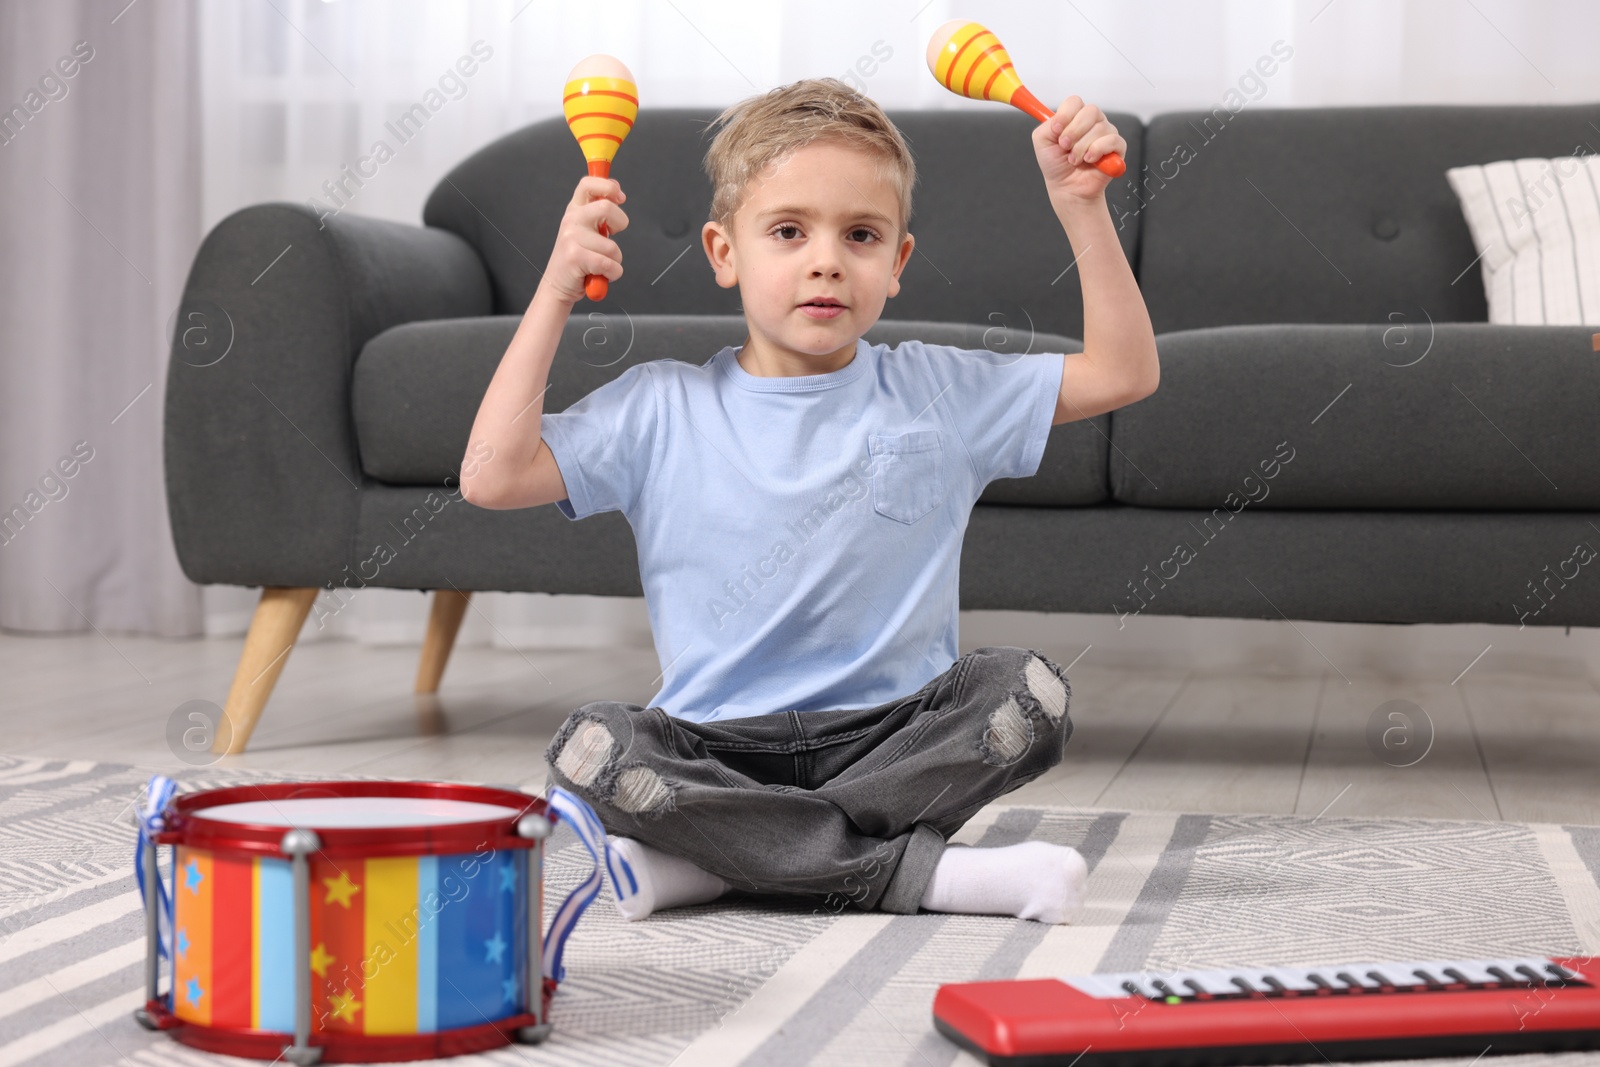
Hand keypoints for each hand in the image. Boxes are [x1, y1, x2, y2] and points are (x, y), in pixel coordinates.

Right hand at [539, 176, 628, 305]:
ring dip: (615, 260)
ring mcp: (571, 238)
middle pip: (606, 207)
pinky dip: (612, 274)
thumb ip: (599, 211)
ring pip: (612, 247)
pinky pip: (609, 264)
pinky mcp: (575, 257)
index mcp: (575, 210)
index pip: (588, 184)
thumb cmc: (577, 258)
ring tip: (601, 264)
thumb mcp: (586, 229)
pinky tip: (601, 274)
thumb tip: (616, 191)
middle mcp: (571, 220)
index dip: (608, 186)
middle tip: (612, 236)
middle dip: (620, 223)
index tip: (620, 198)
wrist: (558, 284)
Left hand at [1031, 96, 1124, 204]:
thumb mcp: (1042, 142)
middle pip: (1090, 111)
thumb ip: (1047, 125)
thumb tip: (1059, 119)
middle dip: (1074, 131)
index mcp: (1075, 116)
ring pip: (1100, 127)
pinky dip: (1097, 151)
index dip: (1065, 114)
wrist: (1067, 188)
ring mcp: (1106, 133)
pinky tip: (1090, 160)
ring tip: (1074, 159)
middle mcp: (1092, 121)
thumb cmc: (1056, 164)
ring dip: (1081, 147)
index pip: (1075, 102)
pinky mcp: (1117, 147)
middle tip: (1065, 146)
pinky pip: (1113, 140)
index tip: (1057, 130)